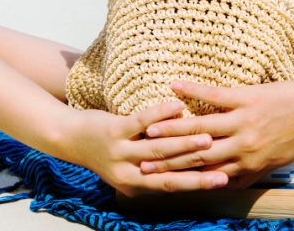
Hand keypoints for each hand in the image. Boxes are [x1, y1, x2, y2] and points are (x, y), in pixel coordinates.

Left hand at [64, 101, 229, 196]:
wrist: (69, 137)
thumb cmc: (108, 152)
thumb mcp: (130, 170)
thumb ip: (156, 173)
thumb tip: (193, 170)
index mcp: (135, 185)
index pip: (172, 186)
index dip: (198, 184)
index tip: (224, 180)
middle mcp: (127, 174)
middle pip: (168, 175)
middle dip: (198, 173)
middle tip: (224, 170)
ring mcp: (119, 153)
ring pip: (157, 150)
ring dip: (184, 143)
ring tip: (207, 138)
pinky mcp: (113, 131)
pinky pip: (140, 122)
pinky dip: (160, 114)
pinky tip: (177, 106)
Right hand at [139, 80, 293, 185]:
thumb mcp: (274, 163)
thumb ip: (249, 172)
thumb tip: (229, 183)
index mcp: (247, 164)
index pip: (205, 173)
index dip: (179, 176)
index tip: (156, 177)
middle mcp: (242, 147)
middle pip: (196, 155)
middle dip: (166, 157)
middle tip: (139, 157)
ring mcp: (243, 123)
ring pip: (200, 128)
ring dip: (172, 127)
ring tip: (147, 125)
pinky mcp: (248, 99)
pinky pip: (215, 96)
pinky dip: (193, 91)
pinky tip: (174, 85)